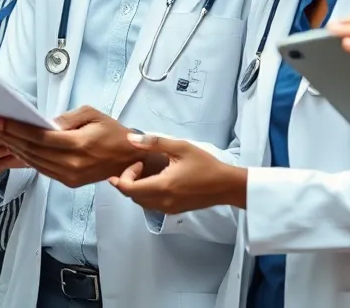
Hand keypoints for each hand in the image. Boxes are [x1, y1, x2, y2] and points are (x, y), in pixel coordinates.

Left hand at [0, 107, 157, 187]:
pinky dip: (25, 159)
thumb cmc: (114, 133)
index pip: (39, 137)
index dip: (15, 128)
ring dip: (12, 148)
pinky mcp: (68, 182)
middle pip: (31, 151)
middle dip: (7, 137)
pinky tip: (13, 149)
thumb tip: (44, 122)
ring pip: (33, 162)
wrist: (131, 159)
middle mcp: (72, 164)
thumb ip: (66, 118)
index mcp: (79, 145)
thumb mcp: (92, 114)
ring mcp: (69, 176)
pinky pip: (42, 169)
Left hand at [109, 133, 246, 213]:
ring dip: (136, 189)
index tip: (138, 162)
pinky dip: (146, 195)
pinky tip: (156, 181)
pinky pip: (151, 205)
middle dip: (128, 181)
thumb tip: (131, 139)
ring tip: (147, 172)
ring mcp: (167, 209)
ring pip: (141, 202)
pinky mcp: (173, 211)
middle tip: (139, 165)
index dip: (124, 176)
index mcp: (162, 186)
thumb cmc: (204, 164)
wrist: (225, 185)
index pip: (128, 188)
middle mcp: (162, 202)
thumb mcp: (180, 147)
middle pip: (132, 197)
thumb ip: (154, 143)